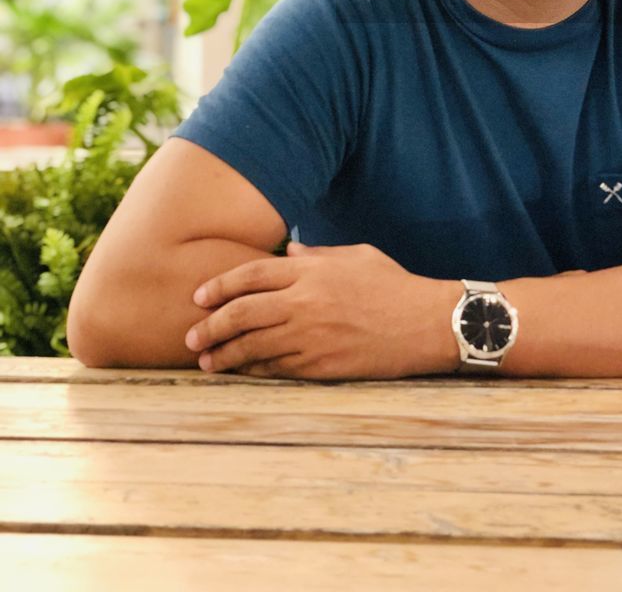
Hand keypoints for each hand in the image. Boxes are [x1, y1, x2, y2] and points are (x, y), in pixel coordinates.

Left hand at [184, 242, 459, 379]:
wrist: (424, 323)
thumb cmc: (393, 285)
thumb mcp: (356, 257)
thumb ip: (318, 256)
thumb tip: (289, 255)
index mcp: (312, 272)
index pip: (251, 275)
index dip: (220, 286)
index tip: (199, 298)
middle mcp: (305, 302)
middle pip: (242, 313)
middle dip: (210, 326)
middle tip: (190, 338)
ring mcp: (311, 336)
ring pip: (253, 346)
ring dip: (224, 355)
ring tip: (207, 362)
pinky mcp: (320, 365)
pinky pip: (277, 369)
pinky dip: (254, 370)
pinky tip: (242, 372)